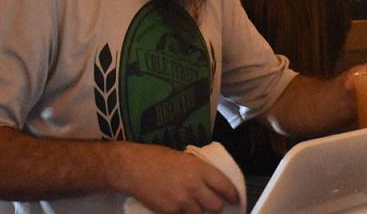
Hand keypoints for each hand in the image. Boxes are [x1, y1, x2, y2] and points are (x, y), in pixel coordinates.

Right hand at [120, 143, 238, 212]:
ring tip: (195, 207)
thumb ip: (197, 170)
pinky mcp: (170, 212)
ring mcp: (182, 201)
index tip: (234, 199)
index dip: (232, 195)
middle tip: (214, 206)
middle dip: (217, 207)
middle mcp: (194, 186)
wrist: (132, 168)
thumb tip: (208, 180)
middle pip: (216, 206)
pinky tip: (181, 210)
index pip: (225, 186)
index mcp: (199, 169)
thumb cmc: (154, 158)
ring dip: (200, 212)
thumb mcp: (182, 157)